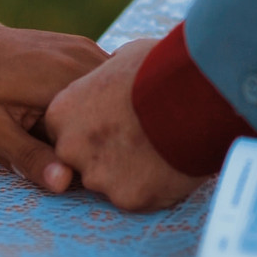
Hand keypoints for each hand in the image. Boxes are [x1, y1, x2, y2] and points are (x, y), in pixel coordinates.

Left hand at [0, 6, 108, 190]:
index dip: (87, 156)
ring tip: (43, 134)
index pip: (101, 127)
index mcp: (65, 77)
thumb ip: (31, 157)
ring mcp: (81, 49)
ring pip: (102, 99)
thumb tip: (65, 183)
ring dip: (83, 122)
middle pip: (106, 112)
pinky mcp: (75, 49)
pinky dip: (78, 105)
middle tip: (48, 155)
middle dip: (87, 139)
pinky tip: (46, 117)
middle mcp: (82, 57)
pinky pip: (91, 85)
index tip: (63, 174)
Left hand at [45, 39, 206, 210]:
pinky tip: (172, 163)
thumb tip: (113, 74)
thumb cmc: (158, 68)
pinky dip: (154, 186)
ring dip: (131, 172)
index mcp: (63, 112)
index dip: (94, 128)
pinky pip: (138, 196)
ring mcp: (97, 176)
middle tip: (139, 138)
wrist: (193, 94)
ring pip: (110, 182)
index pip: (66, 131)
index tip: (118, 122)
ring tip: (161, 148)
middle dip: (106, 154)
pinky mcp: (127, 197)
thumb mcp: (122, 58)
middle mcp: (71, 147)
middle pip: (83, 161)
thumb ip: (105, 76)